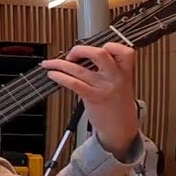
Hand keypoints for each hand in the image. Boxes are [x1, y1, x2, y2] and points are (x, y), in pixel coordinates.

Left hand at [40, 42, 139, 158]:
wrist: (120, 129)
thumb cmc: (118, 106)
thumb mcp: (121, 84)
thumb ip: (108, 70)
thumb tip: (83, 58)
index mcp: (126, 72)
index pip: (123, 51)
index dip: (110, 46)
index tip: (97, 47)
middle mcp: (116, 78)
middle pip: (99, 54)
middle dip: (80, 50)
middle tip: (71, 55)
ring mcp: (104, 87)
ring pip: (79, 69)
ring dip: (59, 64)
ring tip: (50, 64)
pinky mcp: (93, 98)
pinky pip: (74, 83)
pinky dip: (60, 77)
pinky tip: (53, 75)